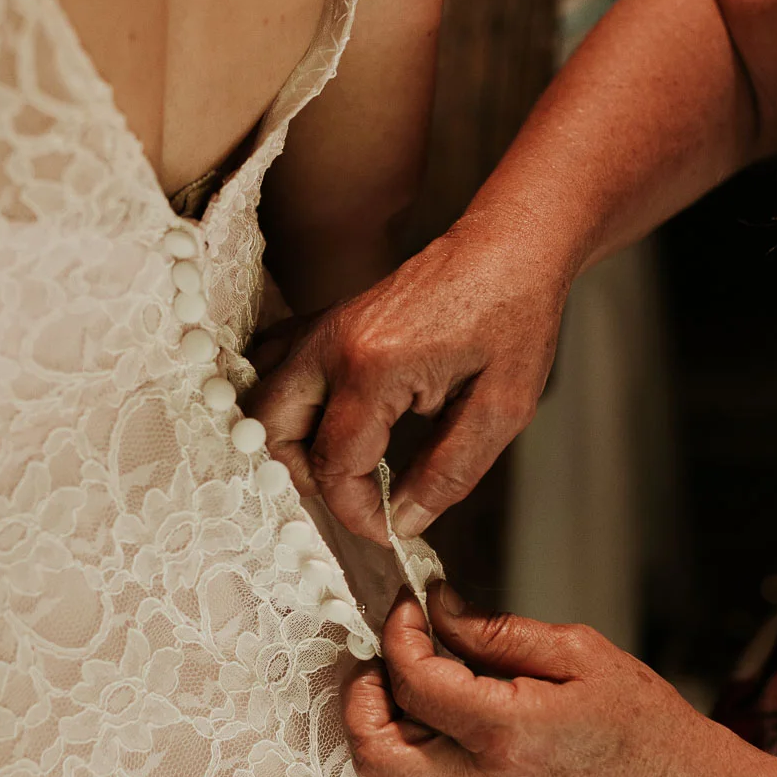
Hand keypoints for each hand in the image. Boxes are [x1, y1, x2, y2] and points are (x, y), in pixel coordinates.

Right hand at [244, 212, 566, 543]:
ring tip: (340, 463)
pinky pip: (274, 365)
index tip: (389, 527)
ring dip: (289, 442)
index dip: (357, 512)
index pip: (334, 465)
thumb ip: (448, 472)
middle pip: (271, 432)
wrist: (509, 249)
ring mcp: (321, 326)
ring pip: (263, 399)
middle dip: (306, 478)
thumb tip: (404, 521)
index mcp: (375, 367)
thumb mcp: (501, 408)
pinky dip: (286, 401)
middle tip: (356, 495)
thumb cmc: (513, 316)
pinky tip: (325, 420)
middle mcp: (332, 344)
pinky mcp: (325, 319)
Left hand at [343, 583, 724, 776]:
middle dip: (361, 694)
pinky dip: (394, 765)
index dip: (400, 633)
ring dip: (370, 734)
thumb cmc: (640, 720)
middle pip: (376, 752)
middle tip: (386, 654)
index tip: (412, 605)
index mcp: (509, 731)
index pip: (416, 682)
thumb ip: (497, 630)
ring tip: (396, 689)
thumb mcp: (577, 651)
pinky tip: (419, 724)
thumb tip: (439, 609)